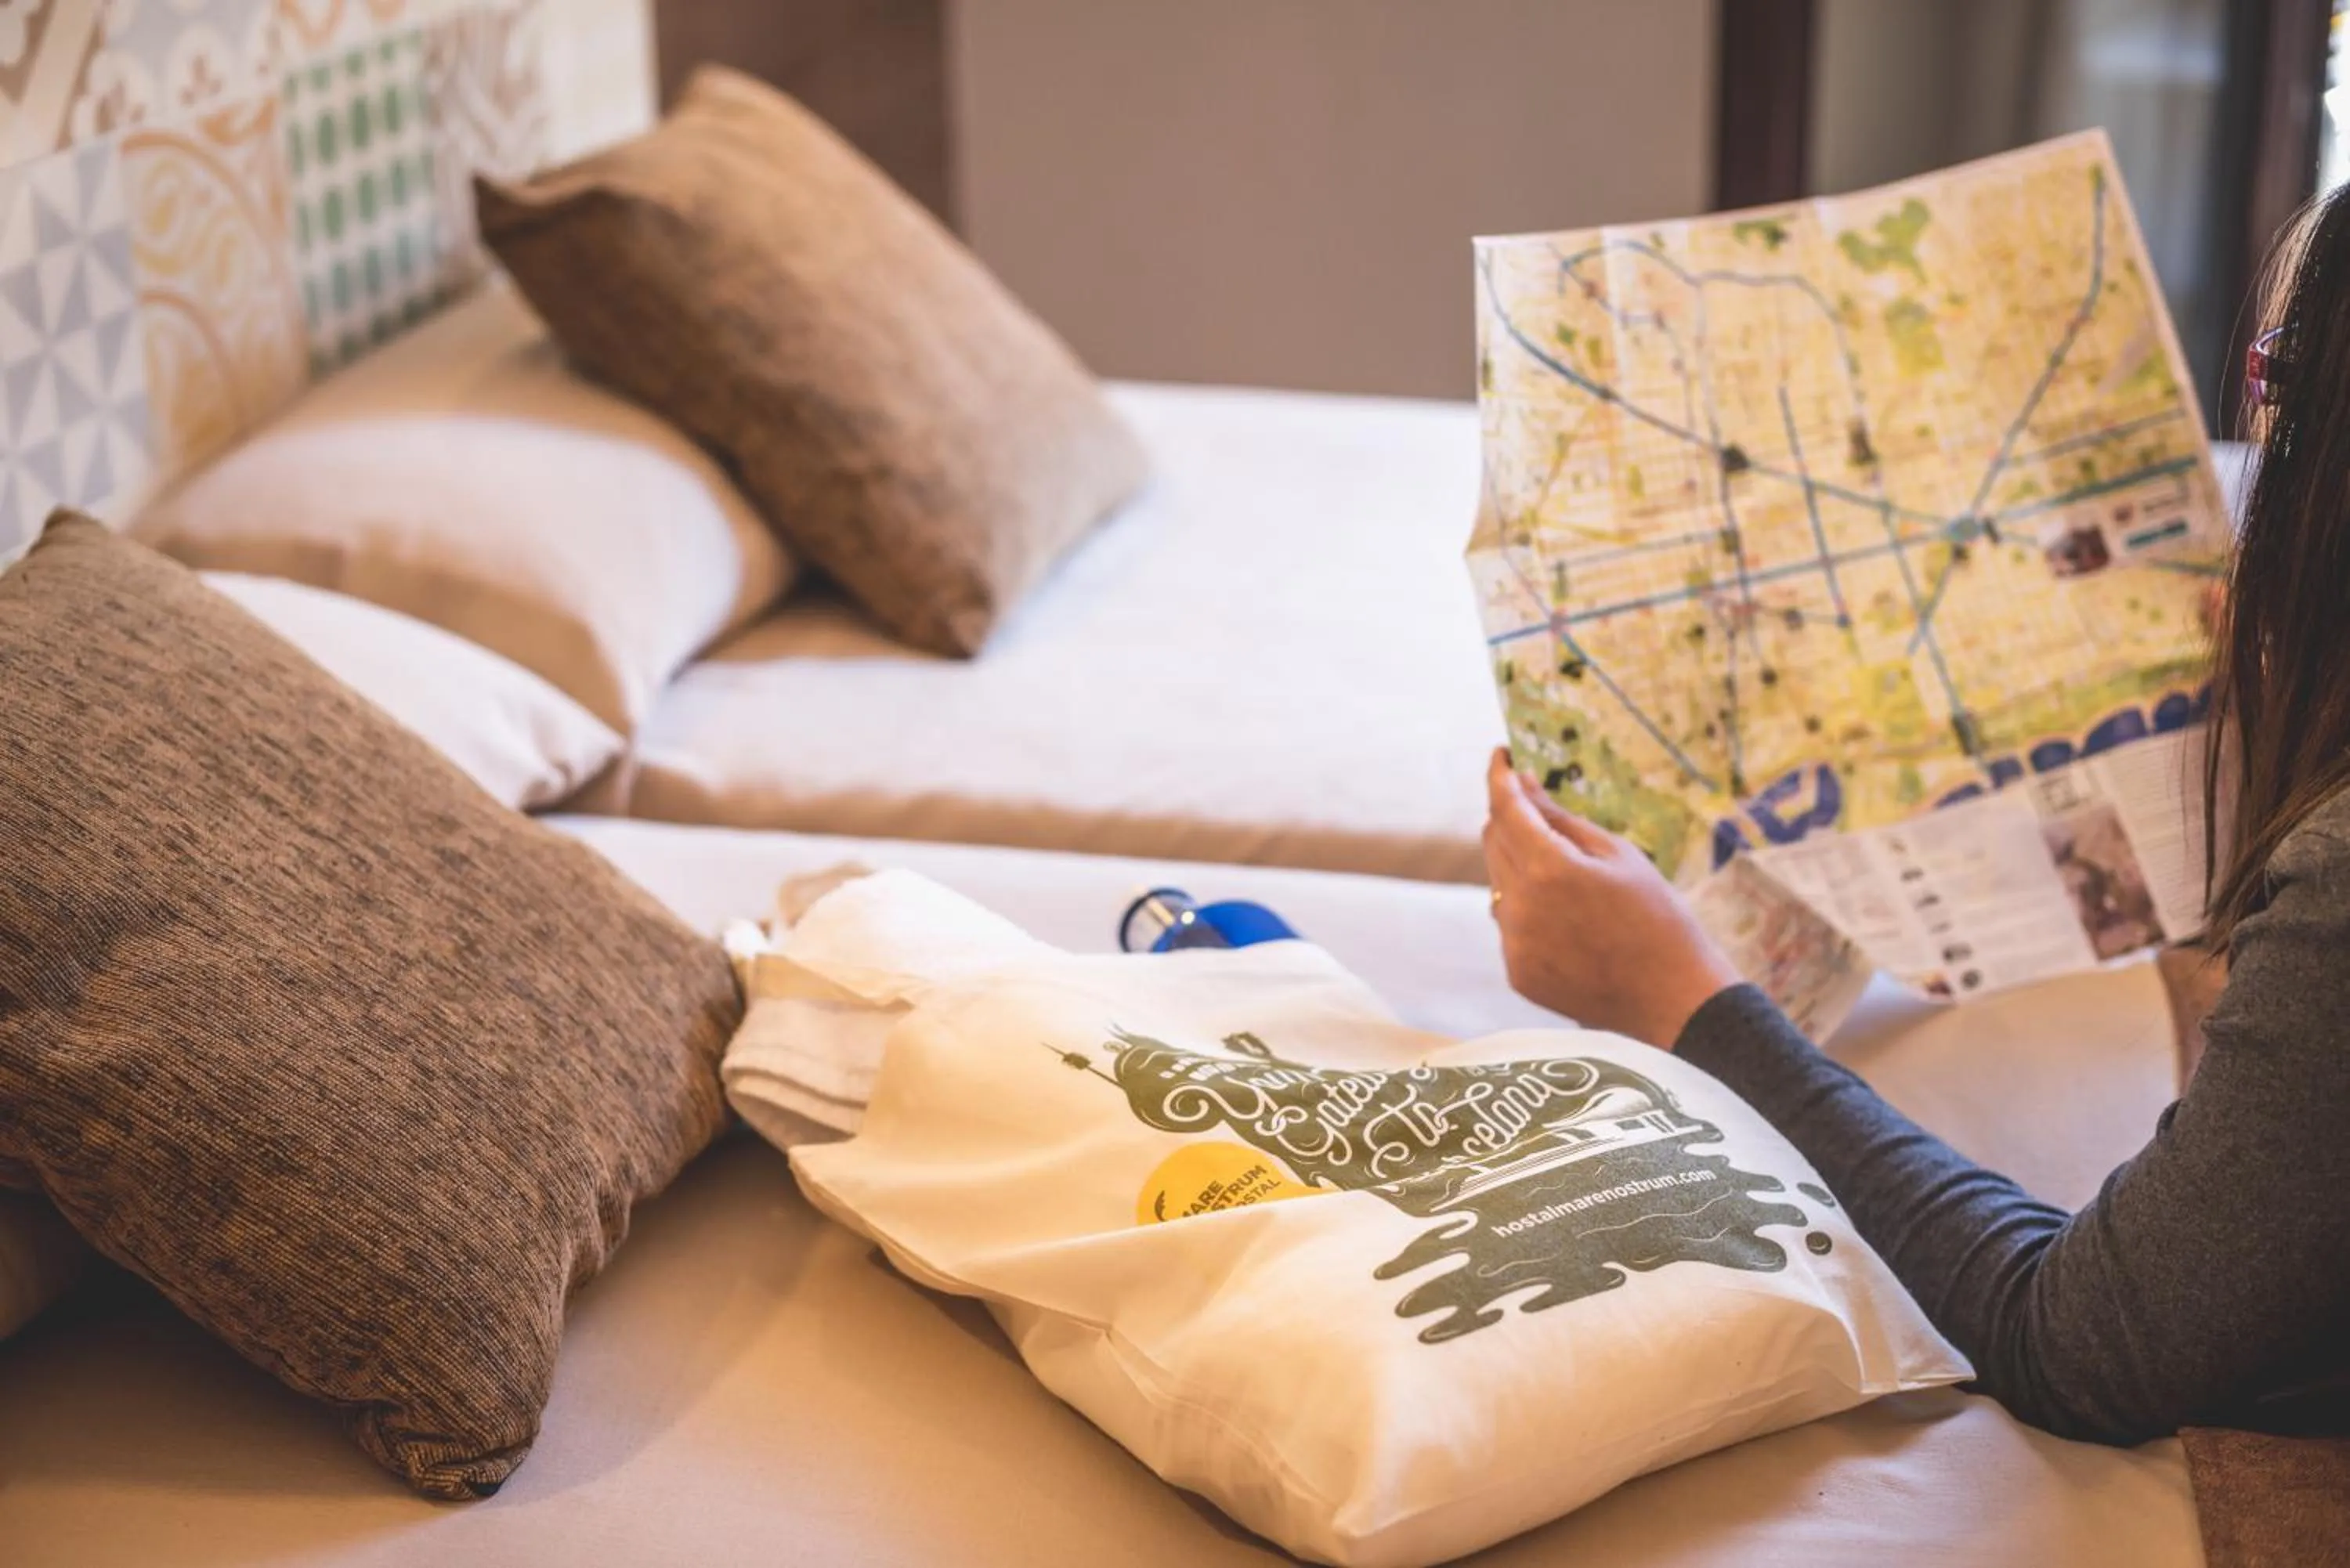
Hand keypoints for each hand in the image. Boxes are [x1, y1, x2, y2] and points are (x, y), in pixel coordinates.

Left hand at [1482, 749, 1741, 1048]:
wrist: (1674, 999)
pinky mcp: (1516, 972)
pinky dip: (1528, 909)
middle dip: (1511, 818)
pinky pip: (1510, 923)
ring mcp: (1514, 943)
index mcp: (1549, 868)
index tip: (1500, 756)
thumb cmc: (1657, 916)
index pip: (1505, 808)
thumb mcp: (1617, 855)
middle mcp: (1520, 905)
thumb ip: (1560, 819)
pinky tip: (1571, 921)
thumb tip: (1521, 783)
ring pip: (1499, 883)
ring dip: (1520, 866)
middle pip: (1494, 842)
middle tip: (1540, 810)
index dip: (1499, 777)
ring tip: (1572, 879)